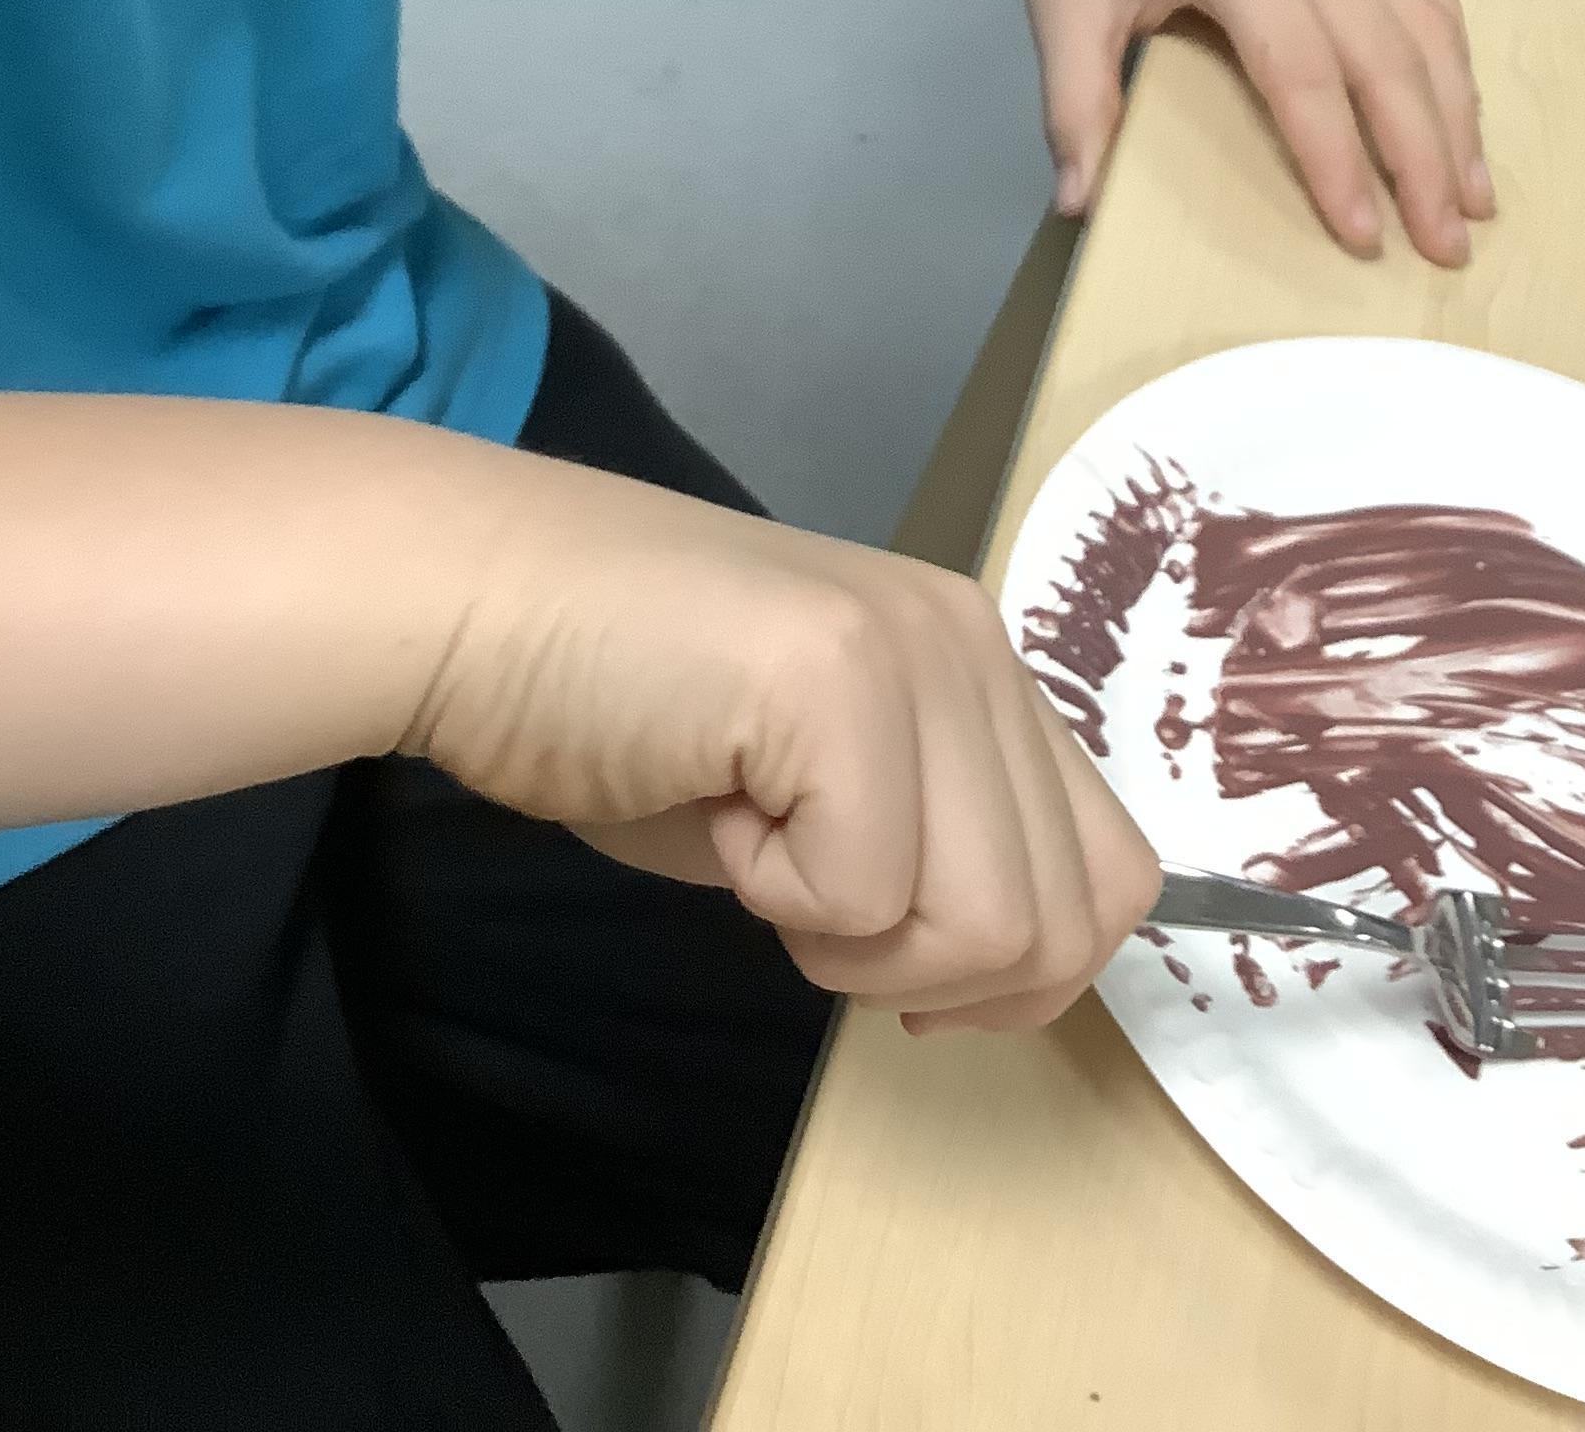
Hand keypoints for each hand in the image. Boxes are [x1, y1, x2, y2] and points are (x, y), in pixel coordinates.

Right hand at [409, 456, 1158, 1030]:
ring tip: (759, 844)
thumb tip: (1004, 965)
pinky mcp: (840, 676)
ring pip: (985, 925)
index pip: (1109, 876)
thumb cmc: (620, 709)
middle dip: (927, 976)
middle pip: (1062, 922)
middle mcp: (977, 644)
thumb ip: (929, 846)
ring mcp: (918, 649)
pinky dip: (775, 899)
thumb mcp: (819, 791)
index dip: (1013, 973)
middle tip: (801, 896)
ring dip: (854, 940)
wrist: (476, 608)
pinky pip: (866, 894)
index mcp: (985, 669)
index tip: (886, 959)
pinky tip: (712, 805)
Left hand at [991, 0, 1491, 264]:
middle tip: (1448, 249)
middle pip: (1387, 54)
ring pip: (1425, 19)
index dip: (1339, 161)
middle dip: (1424, 158)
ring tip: (1475, 200)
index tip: (1364, 239)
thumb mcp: (1057, 6)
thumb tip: (1078, 205)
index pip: (1304, 73)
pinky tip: (1460, 110)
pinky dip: (1452, 49)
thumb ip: (1075, 106)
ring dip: (1457, 112)